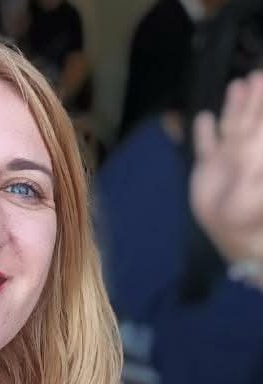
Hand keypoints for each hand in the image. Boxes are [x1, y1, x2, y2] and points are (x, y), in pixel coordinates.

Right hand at [190, 71, 262, 265]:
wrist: (229, 232)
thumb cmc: (250, 210)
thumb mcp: (255, 185)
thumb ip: (252, 158)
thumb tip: (250, 137)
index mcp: (258, 151)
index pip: (262, 124)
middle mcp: (244, 149)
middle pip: (250, 118)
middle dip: (254, 98)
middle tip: (257, 75)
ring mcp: (224, 157)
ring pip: (229, 125)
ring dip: (233, 106)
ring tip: (237, 85)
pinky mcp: (206, 167)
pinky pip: (204, 145)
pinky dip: (203, 133)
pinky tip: (204, 119)